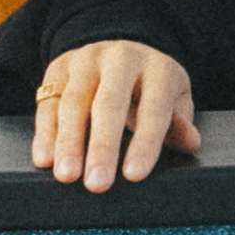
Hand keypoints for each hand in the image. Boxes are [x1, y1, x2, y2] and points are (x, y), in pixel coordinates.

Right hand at [30, 39, 200, 188]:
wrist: (121, 50)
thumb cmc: (151, 87)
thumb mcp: (174, 99)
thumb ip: (179, 123)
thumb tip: (190, 142)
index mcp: (157, 68)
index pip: (153, 108)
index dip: (144, 143)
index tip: (134, 175)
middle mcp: (120, 58)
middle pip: (109, 104)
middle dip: (102, 147)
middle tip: (97, 184)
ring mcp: (86, 60)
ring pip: (74, 102)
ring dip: (68, 142)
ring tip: (67, 176)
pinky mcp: (59, 68)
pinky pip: (49, 103)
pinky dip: (46, 133)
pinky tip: (44, 159)